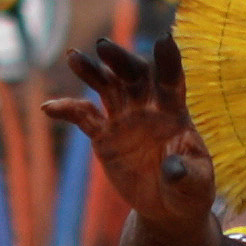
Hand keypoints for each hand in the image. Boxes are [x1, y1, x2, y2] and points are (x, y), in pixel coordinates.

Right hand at [45, 38, 216, 231]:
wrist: (168, 205)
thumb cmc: (190, 189)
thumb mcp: (195, 185)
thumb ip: (186, 174)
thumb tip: (172, 169)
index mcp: (174, 111)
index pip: (171, 80)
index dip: (168, 61)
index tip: (164, 40)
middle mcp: (148, 107)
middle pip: (133, 75)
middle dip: (120, 60)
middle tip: (104, 46)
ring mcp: (124, 118)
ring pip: (106, 87)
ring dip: (91, 71)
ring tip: (73, 57)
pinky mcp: (104, 136)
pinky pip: (83, 118)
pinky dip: (67, 110)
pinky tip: (49, 108)